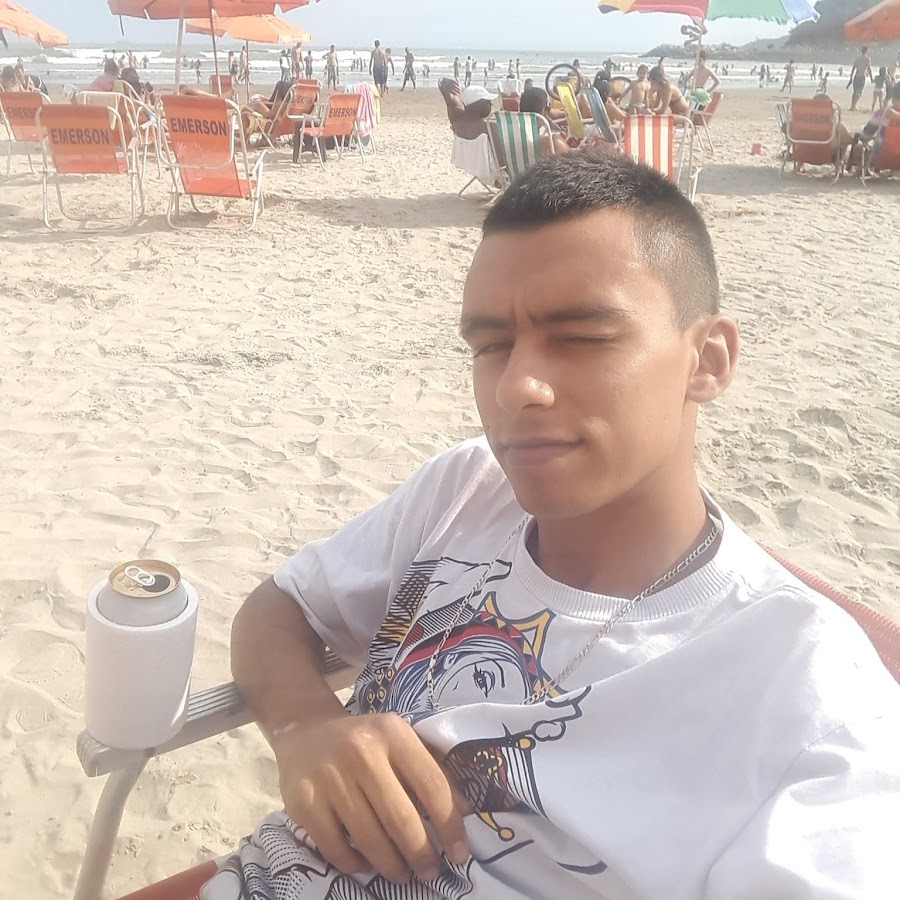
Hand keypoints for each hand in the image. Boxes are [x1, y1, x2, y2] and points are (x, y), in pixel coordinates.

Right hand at [274, 711, 469, 882]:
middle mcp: (361, 751)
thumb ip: (433, 769)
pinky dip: (356, 864)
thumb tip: (465, 811)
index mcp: (392, 733)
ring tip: (402, 873)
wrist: (305, 733)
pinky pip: (337, 849)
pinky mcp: (303, 802)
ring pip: (370, 839)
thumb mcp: (400, 741)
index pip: (432, 785)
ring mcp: (329, 777)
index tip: (460, 854)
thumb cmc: (365, 742)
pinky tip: (367, 864)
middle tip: (431, 872)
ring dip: (392, 866)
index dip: (450, 824)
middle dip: (422, 854)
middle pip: (401, 819)